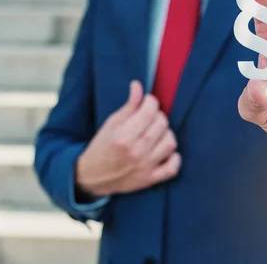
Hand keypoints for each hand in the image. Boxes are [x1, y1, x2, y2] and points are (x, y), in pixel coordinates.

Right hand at [76, 80, 180, 196]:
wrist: (92, 176)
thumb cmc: (102, 147)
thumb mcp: (111, 123)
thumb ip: (129, 105)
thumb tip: (138, 86)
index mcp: (123, 136)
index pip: (149, 112)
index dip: (151, 102)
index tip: (147, 102)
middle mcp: (136, 152)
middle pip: (162, 125)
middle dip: (157, 116)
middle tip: (149, 117)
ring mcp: (145, 167)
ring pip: (170, 143)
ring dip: (166, 133)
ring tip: (156, 132)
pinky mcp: (150, 180)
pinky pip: (173, 168)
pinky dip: (174, 158)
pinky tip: (165, 151)